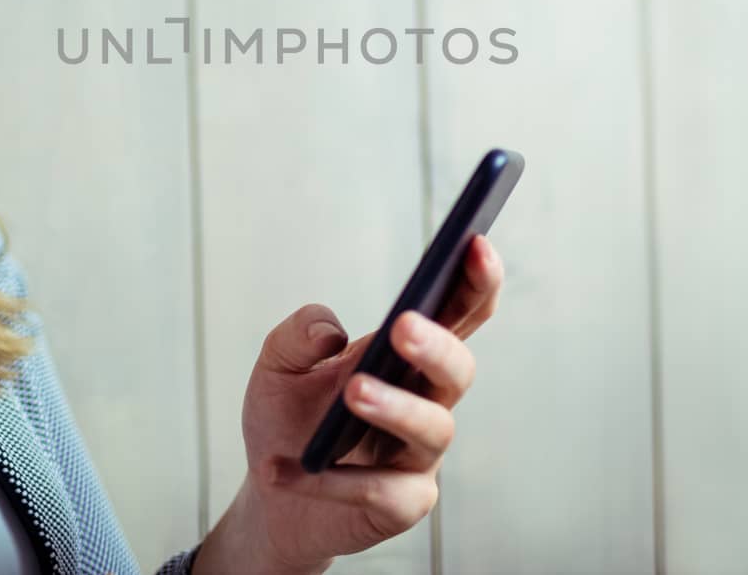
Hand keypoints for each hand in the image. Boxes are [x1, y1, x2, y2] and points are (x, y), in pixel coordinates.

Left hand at [194, 233, 505, 574]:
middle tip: (402, 326)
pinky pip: (385, 491)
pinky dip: (337, 480)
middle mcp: (425, 400)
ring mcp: (419, 455)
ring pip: (433, 428)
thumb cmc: (289, 421)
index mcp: (406, 355)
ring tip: (353, 392)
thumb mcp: (277, 368)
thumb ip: (296, 336)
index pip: (458, 314)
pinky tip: (293, 470)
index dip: (476, 281)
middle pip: (457, 369)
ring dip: (395, 407)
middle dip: (436, 346)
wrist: (271, 496)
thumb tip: (330, 331)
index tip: (475, 244)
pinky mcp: (403, 503)